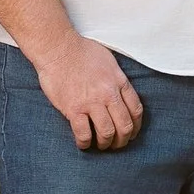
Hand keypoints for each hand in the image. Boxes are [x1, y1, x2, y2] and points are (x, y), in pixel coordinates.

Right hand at [31, 30, 143, 150]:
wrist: (57, 48)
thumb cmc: (81, 51)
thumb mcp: (109, 61)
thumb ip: (117, 79)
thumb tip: (119, 93)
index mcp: (119, 82)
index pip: (136, 110)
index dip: (135, 126)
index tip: (131, 133)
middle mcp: (109, 94)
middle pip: (124, 125)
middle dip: (122, 140)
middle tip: (116, 144)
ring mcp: (91, 102)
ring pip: (107, 133)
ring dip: (105, 144)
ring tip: (100, 145)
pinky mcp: (73, 109)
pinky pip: (83, 133)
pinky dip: (85, 143)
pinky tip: (83, 143)